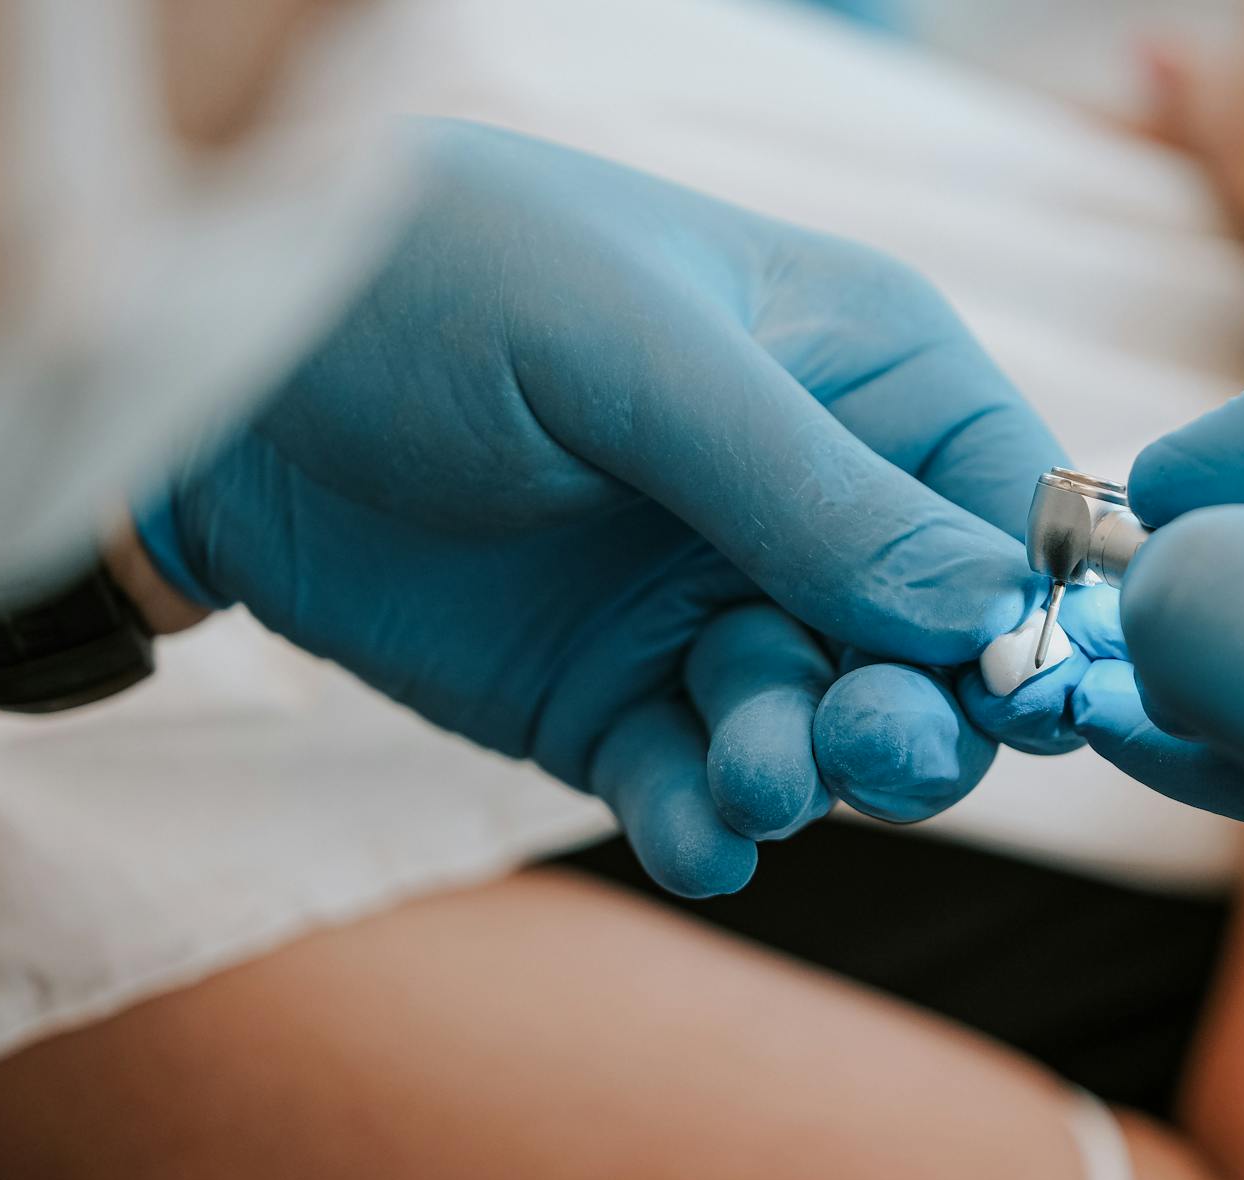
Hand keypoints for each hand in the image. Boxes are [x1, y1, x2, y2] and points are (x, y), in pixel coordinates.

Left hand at [140, 120, 1071, 894]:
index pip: (1010, 511)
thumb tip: (987, 613)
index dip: (1028, 610)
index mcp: (863, 377)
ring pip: (829, 736)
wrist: (215, 377)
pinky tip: (688, 831)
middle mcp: (812, 504)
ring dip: (804, 771)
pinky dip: (707, 824)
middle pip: (938, 651)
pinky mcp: (616, 702)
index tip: (1010, 691)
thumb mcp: (636, 358)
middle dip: (919, 712)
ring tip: (747, 772)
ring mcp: (713, 610)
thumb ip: (812, 488)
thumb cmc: (441, 286)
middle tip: (858, 741)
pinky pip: (700, 786)